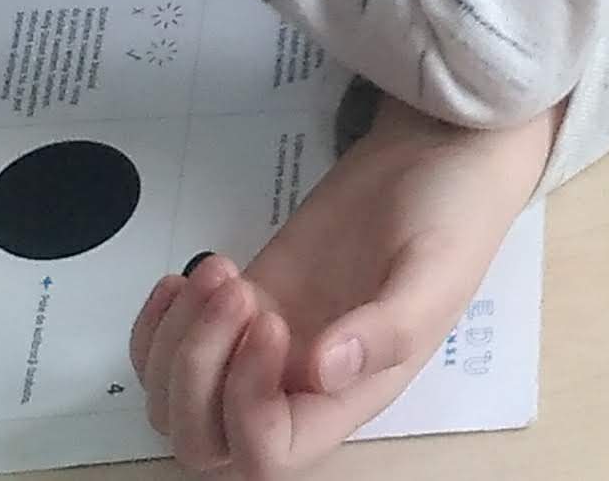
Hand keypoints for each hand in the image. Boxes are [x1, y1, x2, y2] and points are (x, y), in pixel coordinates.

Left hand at [128, 99, 555, 478]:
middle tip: (236, 292)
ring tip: (221, 273)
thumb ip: (390, 328)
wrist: (434, 158)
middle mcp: (298, 388)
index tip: (271, 322)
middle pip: (205, 440)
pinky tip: (185, 275)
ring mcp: (261, 349)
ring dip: (176, 342)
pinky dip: (156, 324)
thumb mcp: (437, 270)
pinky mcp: (241, 307)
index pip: (270, 453)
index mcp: (350, 398)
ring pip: (174, 399)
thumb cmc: (452, 215)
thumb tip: (323, 372)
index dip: (248, 406)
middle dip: (197, 374)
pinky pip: (169, 349)